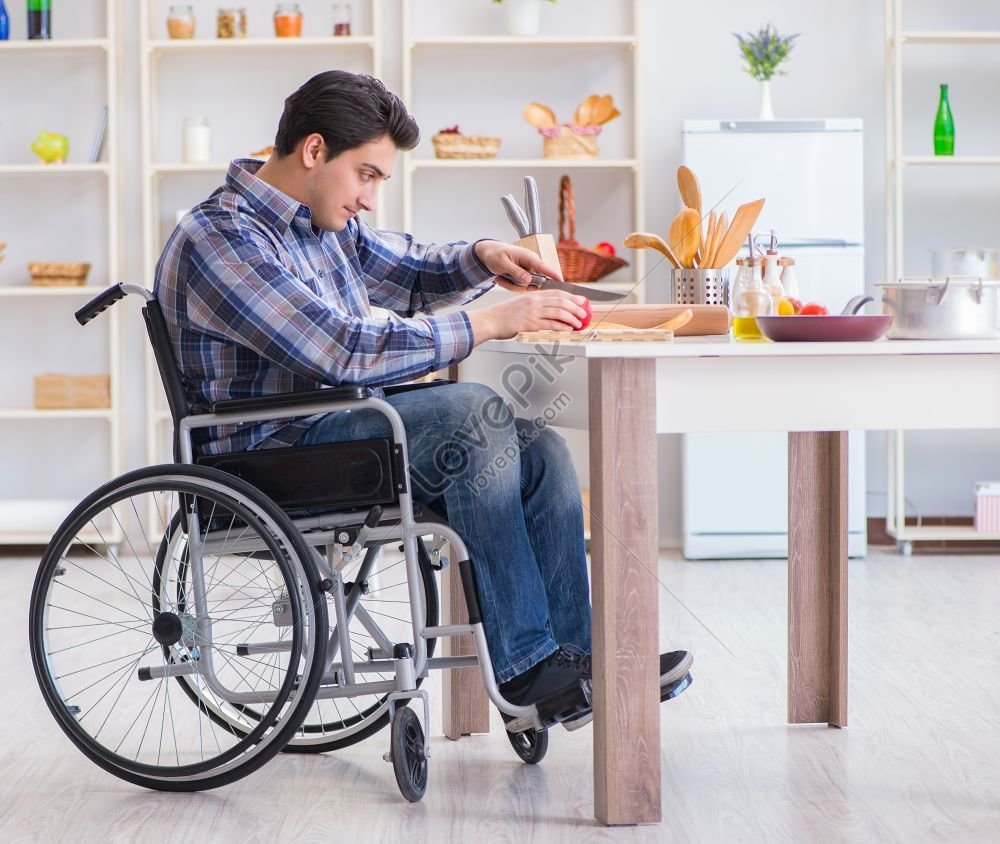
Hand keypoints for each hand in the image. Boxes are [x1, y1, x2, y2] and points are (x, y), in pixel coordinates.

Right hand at [467, 289, 588, 343]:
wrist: (489, 320)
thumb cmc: (502, 315)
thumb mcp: (519, 305)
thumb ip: (533, 306)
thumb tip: (548, 311)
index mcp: (532, 295)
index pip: (556, 292)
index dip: (571, 296)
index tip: (581, 300)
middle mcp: (534, 301)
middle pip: (561, 301)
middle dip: (575, 307)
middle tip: (584, 313)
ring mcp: (532, 312)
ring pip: (559, 312)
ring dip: (572, 318)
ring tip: (579, 323)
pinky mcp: (529, 324)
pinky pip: (550, 324)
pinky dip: (562, 327)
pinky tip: (568, 329)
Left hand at [474, 240, 563, 286]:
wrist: (488, 254)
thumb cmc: (495, 254)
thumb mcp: (502, 263)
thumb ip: (516, 271)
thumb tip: (528, 280)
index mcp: (529, 257)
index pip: (544, 267)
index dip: (554, 275)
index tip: (562, 282)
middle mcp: (531, 265)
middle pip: (534, 282)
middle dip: (519, 285)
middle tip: (505, 278)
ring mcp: (528, 272)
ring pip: (525, 287)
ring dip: (512, 285)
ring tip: (501, 276)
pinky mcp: (523, 278)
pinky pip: (520, 288)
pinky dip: (509, 285)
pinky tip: (502, 278)